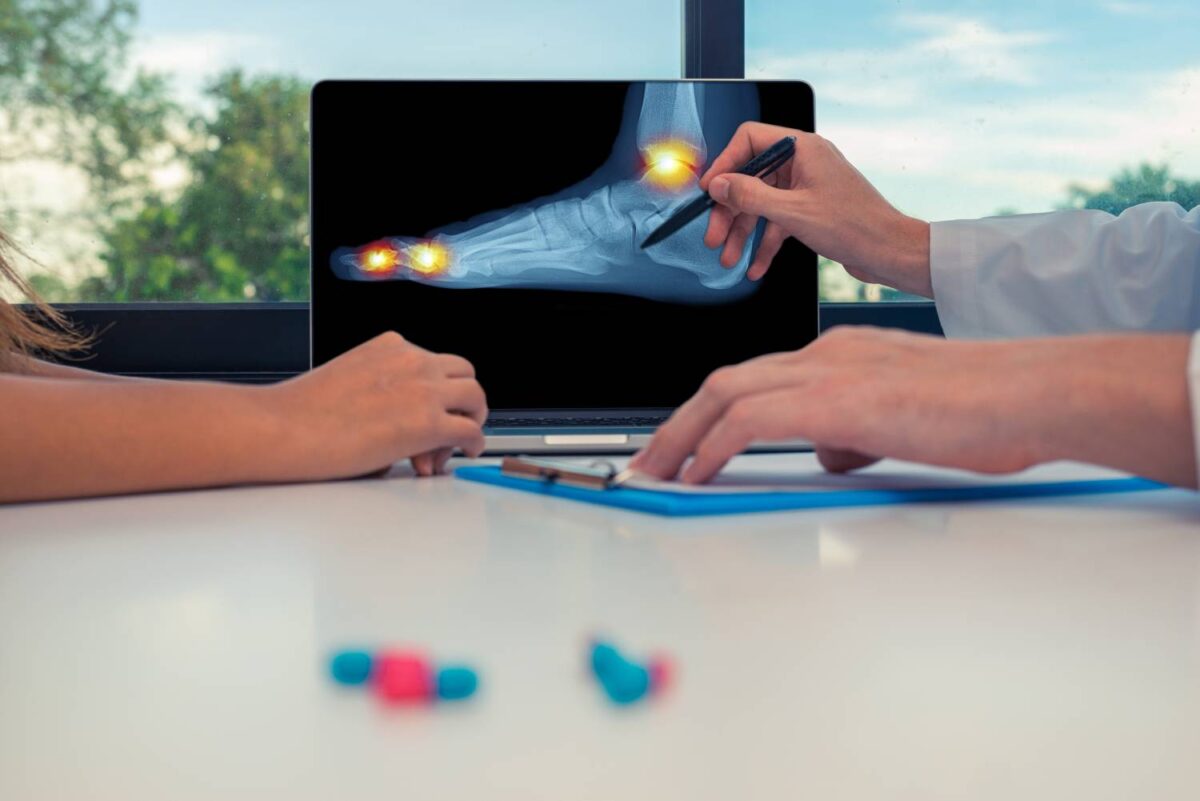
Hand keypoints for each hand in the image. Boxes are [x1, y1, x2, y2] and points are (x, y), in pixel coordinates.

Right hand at [266, 332, 486, 480]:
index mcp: (390, 346)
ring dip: (473, 418)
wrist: (283, 428)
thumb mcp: (349, 380)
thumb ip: (381, 389)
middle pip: (464, 373)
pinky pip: (470, 430)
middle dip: (462, 400)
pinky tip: (467, 452)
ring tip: (459, 442)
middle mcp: (411, 360)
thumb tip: (395, 422)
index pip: (433, 361)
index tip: (427, 412)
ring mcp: (423, 389)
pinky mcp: (427, 422)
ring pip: (475, 397)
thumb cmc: (301, 413)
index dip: (436, 389)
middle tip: (454, 425)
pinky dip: (474, 442)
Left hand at [631, 327, 1195, 486]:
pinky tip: (696, 473)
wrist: (1027, 393)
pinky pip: (750, 420)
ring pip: (725, 394)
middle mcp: (824, 354)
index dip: (708, 413)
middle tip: (648, 460)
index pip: (754, 380)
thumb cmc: (983, 408)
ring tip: (654, 472)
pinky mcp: (837, 400)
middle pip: (724, 382)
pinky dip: (712, 445)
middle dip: (676, 424)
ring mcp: (828, 371)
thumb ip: (855, 433)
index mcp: (838, 355)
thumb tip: (825, 454)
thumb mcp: (903, 422)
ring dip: (680, 436)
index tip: (684, 444)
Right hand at [700, 122, 931, 295]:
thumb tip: (720, 184)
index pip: (750, 140)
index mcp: (802, 149)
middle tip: (715, 235)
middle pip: (752, 178)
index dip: (725, 163)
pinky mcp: (811, 209)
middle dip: (731, 210)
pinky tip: (755, 264)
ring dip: (744, 232)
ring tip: (729, 257)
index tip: (710, 189)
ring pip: (763, 204)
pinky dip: (766, 242)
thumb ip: (751, 195)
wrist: (888, 251)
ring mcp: (807, 187)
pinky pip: (778, 221)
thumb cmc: (854, 226)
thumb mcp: (792, 211)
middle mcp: (804, 163)